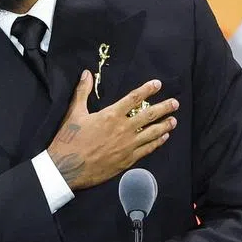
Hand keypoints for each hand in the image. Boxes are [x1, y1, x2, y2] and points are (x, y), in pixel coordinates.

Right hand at [46, 71, 177, 189]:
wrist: (67, 168)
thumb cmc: (69, 140)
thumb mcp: (73, 113)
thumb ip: (82, 92)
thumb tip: (86, 73)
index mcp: (110, 115)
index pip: (133, 98)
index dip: (147, 90)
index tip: (157, 84)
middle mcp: (122, 129)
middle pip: (149, 116)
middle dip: (164, 108)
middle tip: (175, 103)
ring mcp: (127, 146)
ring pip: (152, 133)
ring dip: (165, 125)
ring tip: (174, 120)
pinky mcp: (127, 160)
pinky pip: (147, 149)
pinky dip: (157, 142)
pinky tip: (163, 138)